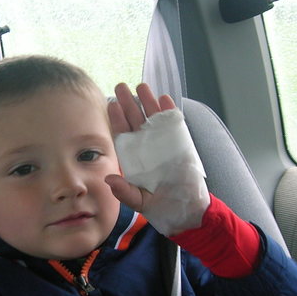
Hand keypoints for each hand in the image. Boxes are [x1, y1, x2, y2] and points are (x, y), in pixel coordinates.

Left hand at [106, 83, 208, 235]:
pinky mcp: (180, 142)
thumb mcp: (140, 202)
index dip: (117, 120)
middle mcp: (146, 147)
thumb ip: (125, 192)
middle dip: (128, 103)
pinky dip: (169, 110)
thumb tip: (109, 179)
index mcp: (133, 158)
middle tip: (120, 86)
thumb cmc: (161, 206)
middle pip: (135, 120)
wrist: (187, 209)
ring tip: (141, 86)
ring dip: (148, 101)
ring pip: (153, 117)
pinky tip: (163, 98)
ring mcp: (163, 142)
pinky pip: (173, 123)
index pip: (122, 135)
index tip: (111, 105)